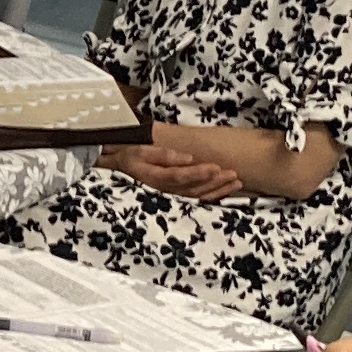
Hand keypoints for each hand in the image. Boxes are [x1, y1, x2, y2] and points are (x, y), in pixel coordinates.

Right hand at [103, 139, 240, 200]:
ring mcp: (168, 199)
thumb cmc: (130, 158)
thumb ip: (164, 154)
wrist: (116, 171)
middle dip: (215, 183)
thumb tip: (188, 158)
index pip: (180, 177)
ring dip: (218, 191)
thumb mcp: (141, 150)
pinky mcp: (173, 200)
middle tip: (234, 175)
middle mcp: (163, 192)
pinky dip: (211, 197)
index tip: (216, 167)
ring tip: (236, 183)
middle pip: (193, 190)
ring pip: (197, 197)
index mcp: (155, 178)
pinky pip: (194, 201)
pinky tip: (225, 192)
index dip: (199, 173)